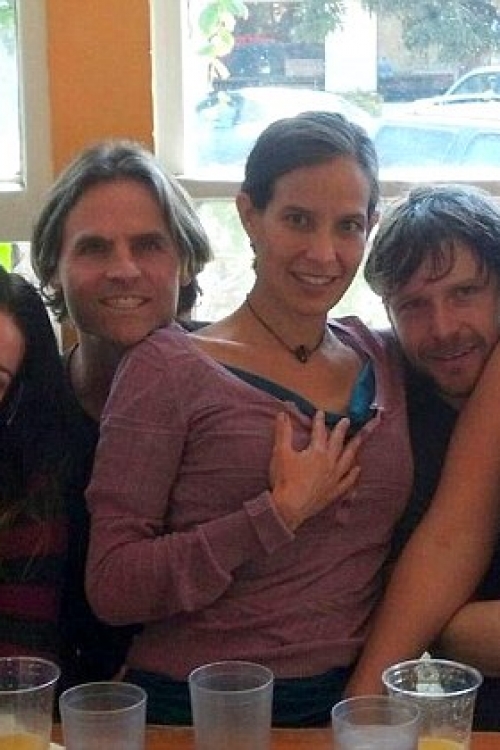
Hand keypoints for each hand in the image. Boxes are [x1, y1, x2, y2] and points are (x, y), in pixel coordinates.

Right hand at [270, 410, 361, 530]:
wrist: (289, 508)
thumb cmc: (285, 479)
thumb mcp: (281, 453)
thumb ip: (283, 432)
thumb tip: (283, 414)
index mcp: (317, 452)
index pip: (319, 432)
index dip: (319, 421)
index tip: (321, 413)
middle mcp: (330, 463)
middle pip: (338, 443)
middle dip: (341, 430)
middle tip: (347, 421)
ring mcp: (334, 478)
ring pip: (347, 459)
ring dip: (353, 447)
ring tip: (359, 439)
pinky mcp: (334, 492)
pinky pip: (347, 481)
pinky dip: (353, 474)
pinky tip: (357, 469)